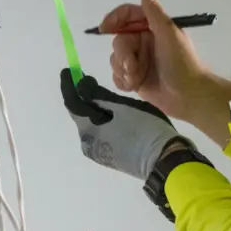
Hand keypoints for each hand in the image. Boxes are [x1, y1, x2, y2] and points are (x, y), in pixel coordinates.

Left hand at [60, 70, 181, 179]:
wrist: (163, 159)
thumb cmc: (143, 129)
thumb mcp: (122, 107)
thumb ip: (99, 96)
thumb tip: (80, 85)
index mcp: (88, 130)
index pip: (72, 103)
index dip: (68, 86)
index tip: (68, 71)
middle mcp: (88, 143)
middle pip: (81, 115)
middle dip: (83, 97)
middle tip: (89, 80)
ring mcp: (98, 152)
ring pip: (91, 124)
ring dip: (94, 109)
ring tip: (103, 97)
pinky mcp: (109, 157)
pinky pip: (100, 133)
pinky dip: (101, 120)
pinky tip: (112, 115)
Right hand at [101, 0, 212, 121]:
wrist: (189, 96)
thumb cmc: (181, 62)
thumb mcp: (169, 34)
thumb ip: (154, 12)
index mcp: (152, 27)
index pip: (127, 15)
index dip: (114, 19)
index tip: (104, 29)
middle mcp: (143, 41)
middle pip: (118, 40)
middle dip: (123, 55)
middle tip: (132, 66)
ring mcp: (138, 60)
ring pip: (115, 59)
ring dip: (123, 70)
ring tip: (137, 79)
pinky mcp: (135, 78)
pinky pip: (117, 75)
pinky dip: (123, 81)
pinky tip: (134, 86)